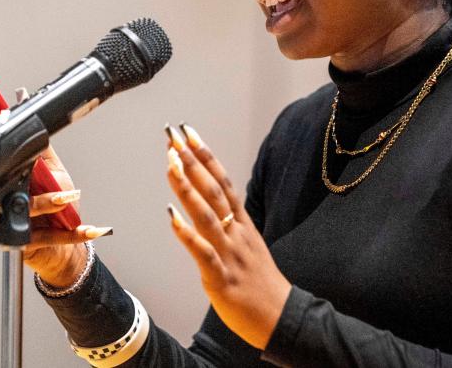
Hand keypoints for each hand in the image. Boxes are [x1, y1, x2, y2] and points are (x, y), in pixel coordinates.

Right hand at [0, 100, 110, 286]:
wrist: (63, 246)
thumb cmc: (57, 209)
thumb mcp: (54, 173)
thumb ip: (43, 151)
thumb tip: (34, 119)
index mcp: (7, 179)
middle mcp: (1, 199)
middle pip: (3, 183)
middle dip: (19, 172)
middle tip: (41, 169)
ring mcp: (8, 221)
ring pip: (24, 208)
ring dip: (48, 202)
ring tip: (67, 198)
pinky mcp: (23, 243)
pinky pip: (46, 237)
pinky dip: (71, 233)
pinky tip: (91, 228)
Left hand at [165, 124, 290, 349]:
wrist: (281, 318)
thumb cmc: (261, 283)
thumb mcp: (249, 245)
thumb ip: (231, 225)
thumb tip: (210, 204)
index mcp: (243, 224)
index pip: (223, 182)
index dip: (205, 156)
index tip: (189, 133)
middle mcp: (237, 233)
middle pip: (214, 191)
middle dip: (192, 163)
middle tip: (174, 138)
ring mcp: (230, 254)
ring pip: (207, 216)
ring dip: (188, 189)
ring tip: (170, 165)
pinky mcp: (222, 277)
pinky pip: (203, 252)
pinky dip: (187, 234)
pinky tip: (171, 217)